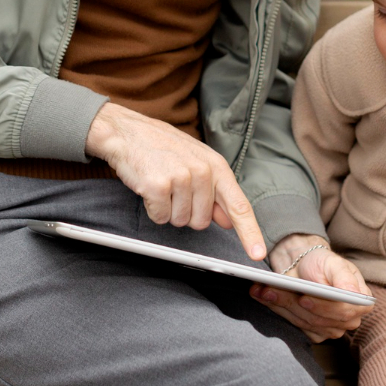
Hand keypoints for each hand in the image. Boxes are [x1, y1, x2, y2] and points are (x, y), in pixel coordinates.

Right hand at [85, 102, 265, 260]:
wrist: (127, 132)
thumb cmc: (161, 147)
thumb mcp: (195, 162)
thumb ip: (214, 192)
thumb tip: (228, 220)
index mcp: (216, 166)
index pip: (239, 205)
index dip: (250, 233)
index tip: (258, 254)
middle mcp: (203, 172)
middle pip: (202, 222)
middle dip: (186, 213)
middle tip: (173, 190)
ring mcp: (181, 178)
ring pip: (180, 221)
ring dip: (168, 210)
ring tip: (161, 184)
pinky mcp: (159, 186)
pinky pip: (160, 217)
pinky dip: (152, 208)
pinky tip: (149, 187)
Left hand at [251, 233, 372, 341]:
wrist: (305, 266)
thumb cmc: (323, 262)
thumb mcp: (335, 263)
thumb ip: (344, 277)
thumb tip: (352, 292)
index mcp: (361, 302)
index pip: (344, 311)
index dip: (323, 307)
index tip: (303, 298)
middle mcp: (349, 319)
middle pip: (320, 319)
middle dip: (293, 304)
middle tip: (270, 290)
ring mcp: (331, 328)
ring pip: (303, 322)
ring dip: (281, 306)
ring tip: (263, 291)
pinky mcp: (313, 332)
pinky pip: (295, 326)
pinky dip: (278, 310)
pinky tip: (265, 296)